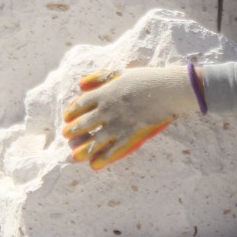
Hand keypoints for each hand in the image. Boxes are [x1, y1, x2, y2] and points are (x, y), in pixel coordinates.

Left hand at [62, 66, 197, 169]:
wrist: (169, 89)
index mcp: (104, 93)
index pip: (79, 105)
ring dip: (83, 149)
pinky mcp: (130, 134)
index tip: (67, 118)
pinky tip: (95, 164)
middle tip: (68, 136)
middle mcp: (107, 109)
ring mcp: (118, 123)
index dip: (71, 113)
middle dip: (72, 132)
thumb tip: (80, 84)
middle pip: (83, 124)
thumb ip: (99, 77)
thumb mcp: (121, 72)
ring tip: (76, 155)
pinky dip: (103, 158)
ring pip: (94, 140)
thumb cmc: (147, 78)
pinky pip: (113, 149)